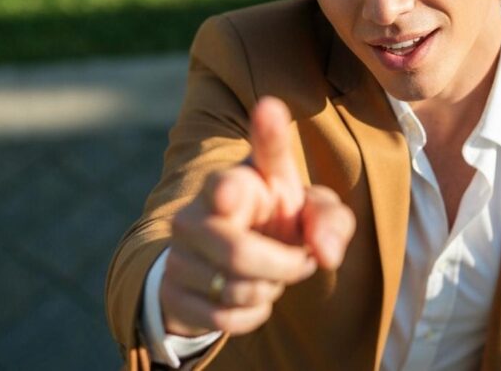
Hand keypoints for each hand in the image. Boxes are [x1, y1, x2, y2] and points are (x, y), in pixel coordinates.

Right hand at [159, 96, 355, 336]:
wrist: (237, 255)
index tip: (228, 192)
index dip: (227, 189)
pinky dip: (253, 314)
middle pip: (238, 255)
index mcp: (231, 182)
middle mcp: (193, 215)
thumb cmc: (281, 218)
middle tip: (303, 260)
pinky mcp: (172, 294)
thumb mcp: (312, 208)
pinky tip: (255, 297)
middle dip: (285, 266)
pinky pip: (224, 318)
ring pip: (234, 290)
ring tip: (273, 273)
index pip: (225, 184)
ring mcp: (177, 256)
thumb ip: (328, 218)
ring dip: (270, 289)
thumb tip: (325, 255)